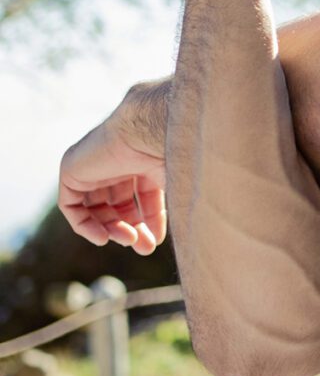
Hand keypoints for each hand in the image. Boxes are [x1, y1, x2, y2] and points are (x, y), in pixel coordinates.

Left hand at [58, 89, 167, 255]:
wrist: (150, 128)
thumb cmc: (173, 149)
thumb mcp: (179, 181)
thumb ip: (180, 204)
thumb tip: (192, 231)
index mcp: (145, 159)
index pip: (144, 197)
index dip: (150, 221)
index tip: (157, 241)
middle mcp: (119, 161)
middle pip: (120, 206)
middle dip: (131, 228)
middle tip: (144, 247)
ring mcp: (94, 165)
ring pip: (97, 209)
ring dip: (112, 230)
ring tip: (129, 240)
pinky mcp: (73, 169)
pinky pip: (72, 206)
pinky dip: (85, 226)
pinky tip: (103, 238)